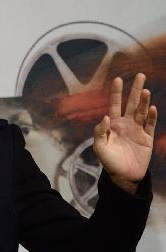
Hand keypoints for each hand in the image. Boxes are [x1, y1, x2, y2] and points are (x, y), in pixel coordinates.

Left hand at [93, 74, 157, 193]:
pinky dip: (151, 117)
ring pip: (142, 112)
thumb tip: (105, 116)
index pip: (115, 105)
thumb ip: (100, 132)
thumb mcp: (99, 147)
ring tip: (145, 91)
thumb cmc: (109, 161)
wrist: (123, 176)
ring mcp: (138, 130)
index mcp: (113, 124)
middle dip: (135, 90)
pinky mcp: (147, 138)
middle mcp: (126, 124)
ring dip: (144, 101)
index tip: (118, 79)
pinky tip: (151, 108)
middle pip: (132, 103)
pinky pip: (150, 125)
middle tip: (140, 75)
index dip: (116, 93)